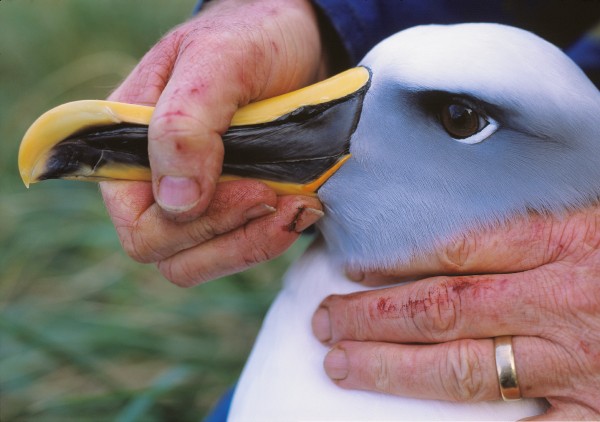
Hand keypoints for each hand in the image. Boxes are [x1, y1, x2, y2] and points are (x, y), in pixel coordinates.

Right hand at [100, 0, 325, 284]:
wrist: (299, 41)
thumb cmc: (252, 38)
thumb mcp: (218, 62)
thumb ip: (184, 123)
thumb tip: (177, 202)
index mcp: (131, 149)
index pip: (138, 226)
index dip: (189, 225)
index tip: (251, 189)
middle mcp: (158, 182)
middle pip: (172, 256)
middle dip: (230, 238)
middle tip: (278, 198)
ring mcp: (200, 198)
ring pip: (210, 259)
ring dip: (256, 242)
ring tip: (297, 205)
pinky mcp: (237, 206)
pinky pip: (245, 246)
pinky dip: (274, 234)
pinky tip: (301, 204)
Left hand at [312, 206, 599, 419]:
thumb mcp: (595, 216)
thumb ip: (534, 225)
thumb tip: (461, 239)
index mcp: (563, 242)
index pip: (454, 249)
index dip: (394, 261)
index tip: (352, 268)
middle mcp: (559, 302)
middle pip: (440, 309)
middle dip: (372, 318)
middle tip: (326, 322)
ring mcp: (575, 364)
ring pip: (461, 369)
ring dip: (392, 368)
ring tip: (341, 364)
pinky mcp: (595, 413)